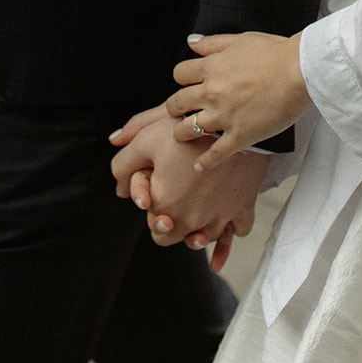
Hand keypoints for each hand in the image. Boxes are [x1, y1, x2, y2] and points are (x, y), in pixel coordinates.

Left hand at [109, 107, 263, 260]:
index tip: (157, 196)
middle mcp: (191, 220)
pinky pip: (237, 232)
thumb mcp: (146, 139)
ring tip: (198, 209)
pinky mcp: (242, 208)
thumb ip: (123, 165)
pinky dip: (230, 234)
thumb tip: (119, 190)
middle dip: (175, 224)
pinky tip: (224, 236)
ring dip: (201, 230)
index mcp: (166, 208)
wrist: (230, 124)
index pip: (155, 228)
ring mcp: (219, 217)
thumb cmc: (186, 132)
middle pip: (177, 238)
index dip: (154, 212)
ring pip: (206, 237)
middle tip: (176, 201)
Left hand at [166, 31, 311, 170]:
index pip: (180, 74)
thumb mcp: (241, 39)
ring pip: (188, 129)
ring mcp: (224, 116)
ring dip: (182, 133)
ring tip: (183, 135)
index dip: (182, 78)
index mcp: (213, 67)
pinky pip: (214, 153)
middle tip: (179, 110)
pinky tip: (198, 167)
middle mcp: (212, 92)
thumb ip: (213, 42)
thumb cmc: (276, 53)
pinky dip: (204, 162)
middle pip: (177, 103)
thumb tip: (191, 41)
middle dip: (175, 107)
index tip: (188, 83)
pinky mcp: (239, 135)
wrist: (300, 71)